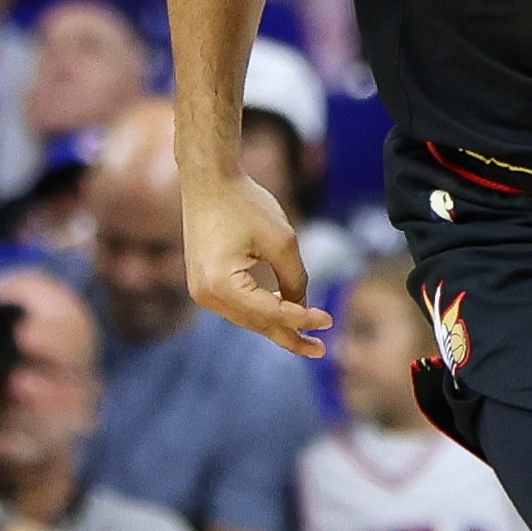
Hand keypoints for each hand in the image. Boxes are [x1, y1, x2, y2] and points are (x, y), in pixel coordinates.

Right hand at [182, 170, 330, 355]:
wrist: (208, 179)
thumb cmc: (245, 204)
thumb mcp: (282, 241)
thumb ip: (295, 278)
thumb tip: (302, 307)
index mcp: (221, 285)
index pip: (270, 312)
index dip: (303, 319)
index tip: (329, 319)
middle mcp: (206, 295)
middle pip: (257, 323)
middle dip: (290, 335)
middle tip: (321, 350)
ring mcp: (201, 292)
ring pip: (248, 318)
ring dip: (277, 326)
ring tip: (308, 339)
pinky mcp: (204, 284)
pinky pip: (239, 306)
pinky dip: (262, 311)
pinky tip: (286, 314)